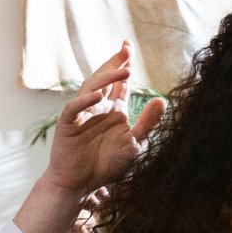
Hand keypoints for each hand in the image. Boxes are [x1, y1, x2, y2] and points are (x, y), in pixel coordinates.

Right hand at [39, 44, 165, 200]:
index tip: (129, 47)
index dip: (123, 65)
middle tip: (126, 48)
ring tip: (124, 70)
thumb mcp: (136, 145)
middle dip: (115, 63)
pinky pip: (74, 108)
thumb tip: (163, 100)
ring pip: (91, 88)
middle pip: (105, 79)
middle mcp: (97, 108)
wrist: (82, 185)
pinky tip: (98, 95)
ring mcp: (81, 114)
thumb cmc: (107, 166)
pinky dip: (84, 101)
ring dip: (106, 78)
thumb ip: (148, 123)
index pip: (119, 83)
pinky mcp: (68, 125)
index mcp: (113, 110)